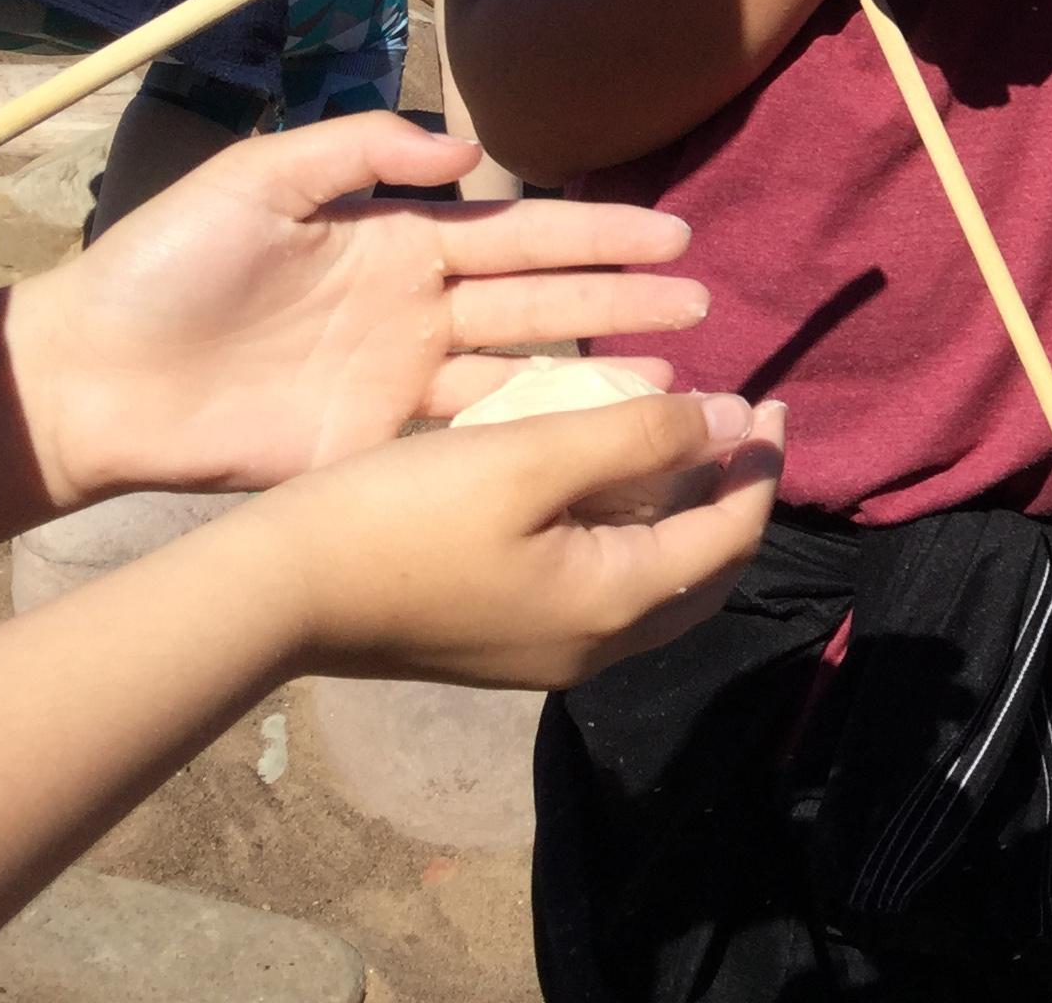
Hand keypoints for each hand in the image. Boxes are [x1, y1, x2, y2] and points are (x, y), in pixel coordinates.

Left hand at [10, 112, 713, 507]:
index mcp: (396, 239)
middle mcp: (417, 307)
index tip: (669, 233)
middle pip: (542, 298)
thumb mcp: (260, 177)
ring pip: (525, 369)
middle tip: (702, 300)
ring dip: (600, 368)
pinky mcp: (374, 443)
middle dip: (624, 295)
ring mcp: (402, 379)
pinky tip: (595, 433)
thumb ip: (361, 150)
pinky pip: (472, 434)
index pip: (519, 229)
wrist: (92, 377)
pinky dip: (537, 432)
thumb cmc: (165, 265)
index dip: (595, 230)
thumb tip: (467, 154)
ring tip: (678, 373)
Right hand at [238, 390, 784, 685]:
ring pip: (652, 581)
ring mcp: (544, 651)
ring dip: (679, 514)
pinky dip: (626, 532)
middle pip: (702, 571)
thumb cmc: (407, 514)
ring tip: (678, 439)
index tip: (771, 399)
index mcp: (616, 603)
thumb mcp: (532, 453)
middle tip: (739, 425)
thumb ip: (641, 436)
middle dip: (733, 496)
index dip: (761, 465)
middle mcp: (594, 645)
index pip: (731, 535)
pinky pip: (600, 586)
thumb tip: (731, 419)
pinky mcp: (501, 639)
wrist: (280, 593)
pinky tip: (599, 479)